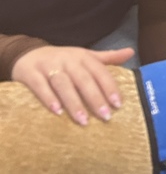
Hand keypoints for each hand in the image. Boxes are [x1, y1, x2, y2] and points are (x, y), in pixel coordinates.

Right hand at [10, 45, 134, 123]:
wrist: (27, 53)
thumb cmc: (63, 60)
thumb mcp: (85, 56)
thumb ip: (108, 57)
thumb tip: (131, 52)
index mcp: (83, 57)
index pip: (99, 71)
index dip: (109, 87)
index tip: (118, 104)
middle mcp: (67, 60)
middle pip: (83, 79)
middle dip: (95, 98)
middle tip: (105, 116)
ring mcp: (48, 66)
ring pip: (63, 84)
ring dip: (74, 102)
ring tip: (83, 120)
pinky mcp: (31, 73)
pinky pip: (40, 86)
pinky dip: (48, 98)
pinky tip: (57, 112)